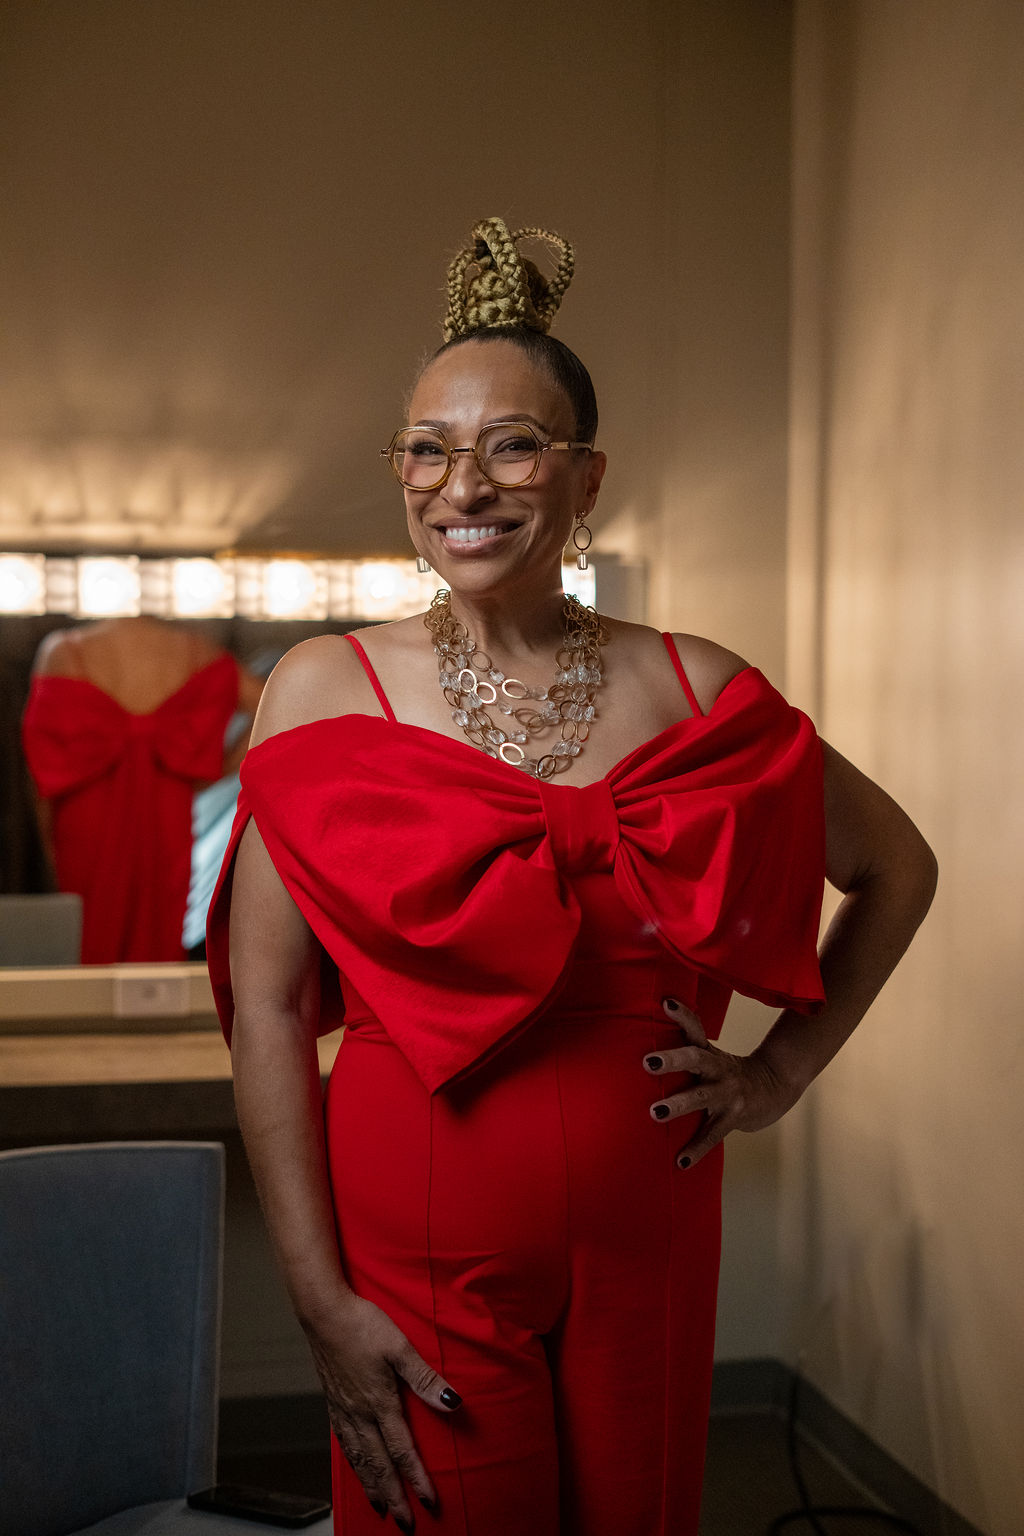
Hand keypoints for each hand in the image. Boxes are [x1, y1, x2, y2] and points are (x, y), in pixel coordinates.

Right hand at [304, 1291, 462, 1528]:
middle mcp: (360, 1413)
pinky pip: (344, 1442)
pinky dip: (353, 1463)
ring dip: (371, 1486)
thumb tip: (452, 1403)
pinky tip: (356, 1466)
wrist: (323, 1312)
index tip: (429, 1501)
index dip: (417, 1479)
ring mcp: (343, 1408)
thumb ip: (425, 1379)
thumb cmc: (363, 1323)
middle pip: (379, 1464)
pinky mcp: (333, 1400)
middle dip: (393, 1496)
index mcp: (379, 1402)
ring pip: (359, 1458)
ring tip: (380, 1507)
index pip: (402, 1451)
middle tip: (404, 1522)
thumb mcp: (400, 1347)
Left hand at [643, 997, 803, 1168]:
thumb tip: (644, 1045)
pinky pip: (712, 1136)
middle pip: (696, 1059)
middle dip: (672, 1060)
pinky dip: (696, 1150)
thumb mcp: (711, 1057)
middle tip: (648, 1062)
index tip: (666, 1003)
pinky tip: (680, 1162)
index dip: (682, 1015)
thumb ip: (685, 1052)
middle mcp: (719, 1070)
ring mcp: (727, 1094)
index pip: (696, 1028)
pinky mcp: (734, 1118)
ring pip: (701, 1097)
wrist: (775, 1088)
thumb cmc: (728, 1072)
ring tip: (655, 1112)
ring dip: (678, 1105)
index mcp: (710, 1053)